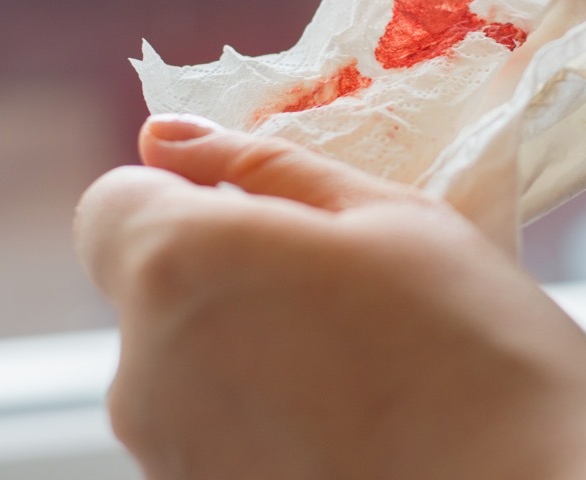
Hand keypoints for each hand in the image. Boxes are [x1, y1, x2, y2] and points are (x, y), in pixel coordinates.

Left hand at [75, 115, 585, 479]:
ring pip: (182, 362)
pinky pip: (208, 431)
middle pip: (151, 287)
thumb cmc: (473, 344)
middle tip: (342, 291)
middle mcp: (140, 369)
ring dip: (244, 346)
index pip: (111, 204)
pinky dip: (258, 417)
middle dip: (224, 272)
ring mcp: (165, 456)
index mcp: (178, 265)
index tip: (256, 213)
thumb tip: (166, 137)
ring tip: (359, 366)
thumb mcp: (386, 216)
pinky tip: (349, 426)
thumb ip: (260, 165)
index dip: (179, 195)